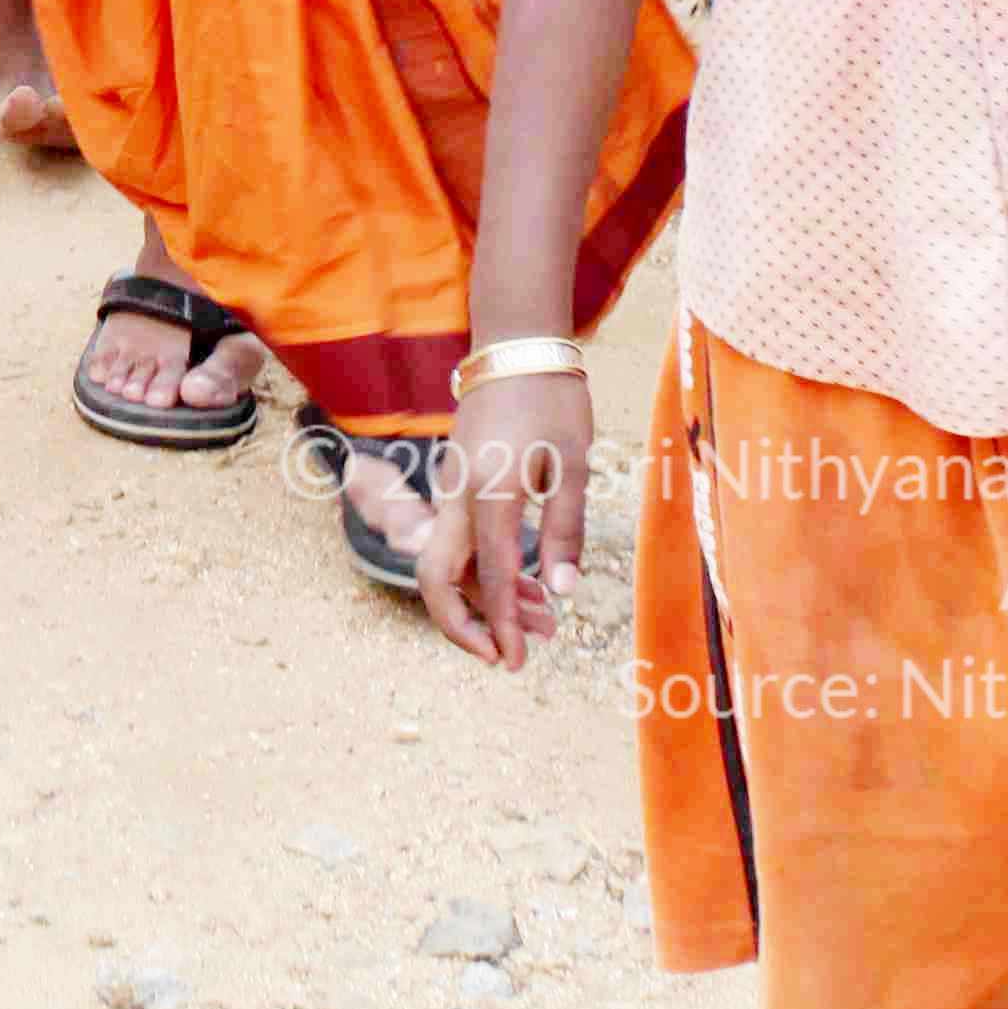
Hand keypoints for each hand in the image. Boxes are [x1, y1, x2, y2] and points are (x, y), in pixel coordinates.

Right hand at [421, 370, 594, 664]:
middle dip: (462, 625)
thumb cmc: (552, 400)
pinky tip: (529, 583)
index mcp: (490, 493)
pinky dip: (486, 569)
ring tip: (545, 624)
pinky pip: (460, 538)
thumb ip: (565, 530)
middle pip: (434, 576)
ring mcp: (453, 487)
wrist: (516, 345)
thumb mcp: (573, 465)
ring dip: (487, 599)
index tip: (515, 663)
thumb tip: (562, 592)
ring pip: (449, 560)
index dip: (502, 625)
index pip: (487, 575)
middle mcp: (460, 495)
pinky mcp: (458, 481)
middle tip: (504, 656)